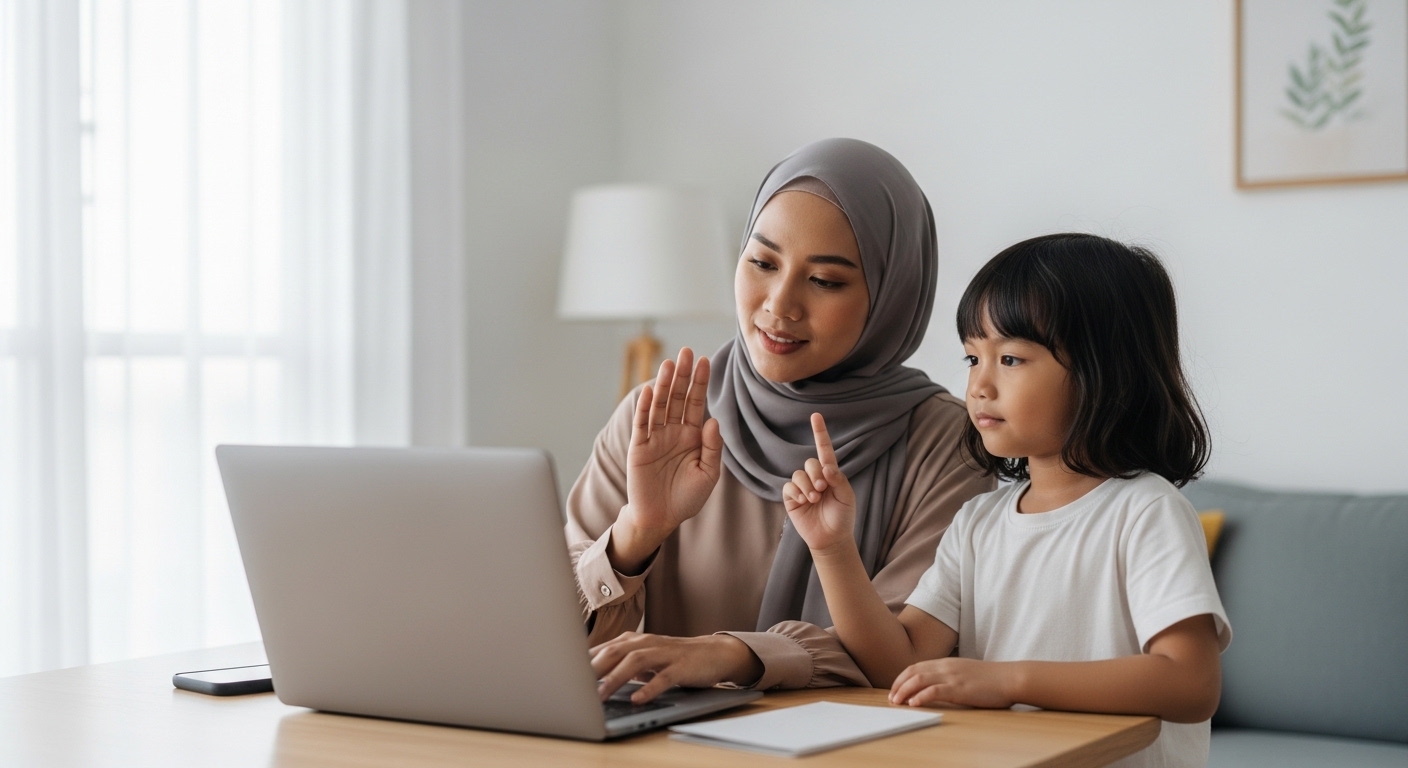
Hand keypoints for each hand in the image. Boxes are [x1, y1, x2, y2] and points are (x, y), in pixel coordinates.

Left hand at [590, 632, 762, 703]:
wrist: (713, 653)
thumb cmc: (673, 658)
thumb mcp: (644, 659)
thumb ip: (620, 664)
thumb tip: (589, 678)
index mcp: (634, 640)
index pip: (603, 648)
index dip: (583, 662)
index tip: (564, 675)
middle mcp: (647, 642)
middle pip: (615, 651)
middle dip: (593, 669)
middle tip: (575, 686)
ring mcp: (665, 654)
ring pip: (635, 662)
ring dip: (615, 679)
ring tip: (600, 696)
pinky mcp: (681, 667)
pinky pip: (663, 678)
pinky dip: (649, 689)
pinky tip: (638, 700)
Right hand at [614, 348, 722, 572]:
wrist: (661, 518)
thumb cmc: (687, 498)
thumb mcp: (708, 474)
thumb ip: (712, 448)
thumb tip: (713, 420)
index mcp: (693, 435)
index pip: (697, 403)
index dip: (700, 382)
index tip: (705, 361)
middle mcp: (674, 431)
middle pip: (679, 397)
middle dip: (683, 375)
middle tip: (686, 352)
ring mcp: (655, 437)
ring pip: (660, 405)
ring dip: (665, 384)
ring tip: (670, 364)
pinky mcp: (639, 447)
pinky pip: (643, 424)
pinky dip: (646, 407)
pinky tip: (651, 390)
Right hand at [782, 413, 856, 553]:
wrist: (831, 538)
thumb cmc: (842, 516)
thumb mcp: (847, 497)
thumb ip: (839, 480)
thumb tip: (826, 466)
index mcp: (830, 473)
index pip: (824, 449)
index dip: (820, 432)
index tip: (815, 415)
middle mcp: (815, 477)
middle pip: (810, 462)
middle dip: (816, 474)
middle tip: (822, 489)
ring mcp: (802, 487)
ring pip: (798, 474)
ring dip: (807, 486)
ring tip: (814, 499)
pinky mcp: (792, 498)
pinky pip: (789, 486)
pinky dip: (797, 493)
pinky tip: (804, 502)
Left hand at [889, 658, 1017, 708]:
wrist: (1010, 677)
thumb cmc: (991, 678)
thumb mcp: (965, 672)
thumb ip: (951, 675)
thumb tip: (937, 685)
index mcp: (947, 662)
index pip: (916, 666)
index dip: (902, 678)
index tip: (895, 689)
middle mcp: (946, 667)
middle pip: (913, 672)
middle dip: (898, 684)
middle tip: (891, 698)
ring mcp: (952, 676)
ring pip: (919, 680)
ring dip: (904, 691)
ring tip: (897, 701)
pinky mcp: (959, 688)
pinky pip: (934, 690)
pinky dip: (921, 696)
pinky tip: (914, 703)